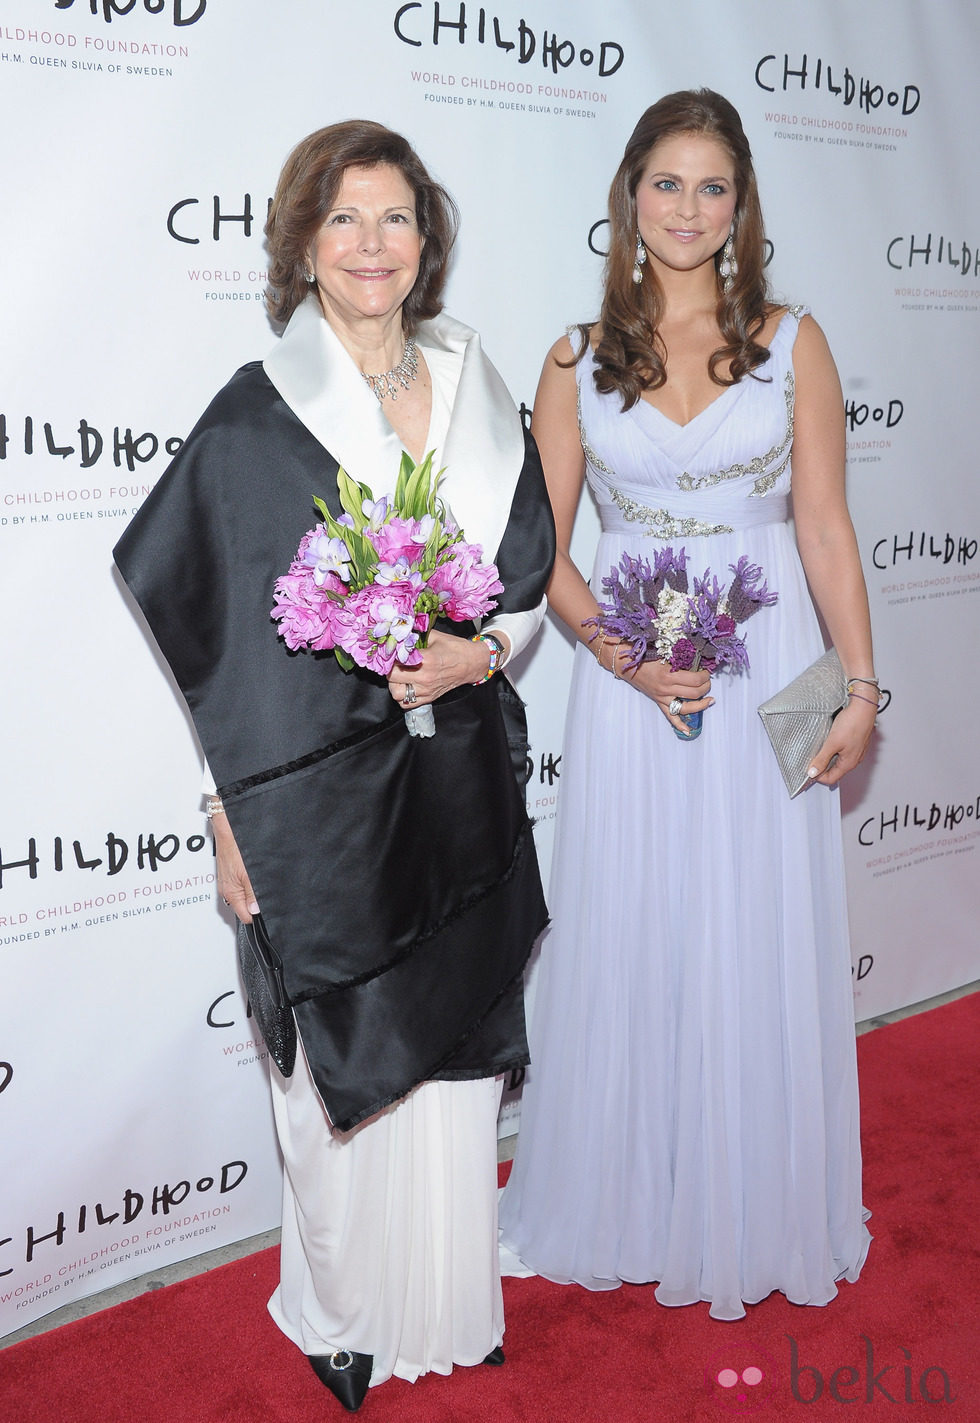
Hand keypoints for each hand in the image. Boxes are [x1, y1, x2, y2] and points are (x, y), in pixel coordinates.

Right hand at [212, 812, 259, 922]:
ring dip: (255, 893)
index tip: (269, 910)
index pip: (246, 917)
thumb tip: (256, 911)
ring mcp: (229, 881)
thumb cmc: (235, 846)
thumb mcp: (249, 873)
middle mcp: (228, 890)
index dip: (259, 916)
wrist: (228, 828)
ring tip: (264, 882)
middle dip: (257, 904)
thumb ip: (254, 894)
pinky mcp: (232, 873)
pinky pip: (243, 884)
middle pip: (245, 907)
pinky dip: (251, 883)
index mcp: (231, 894)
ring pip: (245, 895)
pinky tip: (257, 874)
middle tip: (269, 895)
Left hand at [387, 629, 501, 706]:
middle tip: (392, 663)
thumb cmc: (455, 649)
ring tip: (398, 676)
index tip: (390, 652)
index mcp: (426, 660)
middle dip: (389, 669)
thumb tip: (399, 634)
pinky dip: (403, 696)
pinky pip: (407, 703)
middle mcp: (425, 677)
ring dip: (394, 684)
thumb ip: (415, 635)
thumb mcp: (434, 636)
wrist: (472, 663)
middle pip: (392, 678)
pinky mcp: (429, 698)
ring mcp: (427, 690)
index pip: (395, 661)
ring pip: (397, 694)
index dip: (389, 656)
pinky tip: (406, 685)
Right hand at [613, 650, 713, 736]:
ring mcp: (663, 698)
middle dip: (706, 686)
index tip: (706, 672)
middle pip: (695, 693)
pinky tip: (688, 730)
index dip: (705, 676)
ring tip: (710, 700)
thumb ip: (680, 659)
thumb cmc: (646, 656)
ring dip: (701, 705)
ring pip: (687, 708)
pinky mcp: (659, 703)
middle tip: (707, 681)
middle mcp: (667, 689)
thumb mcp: (664, 655)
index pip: (695, 680)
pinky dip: (679, 725)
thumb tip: (698, 660)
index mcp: (669, 675)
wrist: (628, 665)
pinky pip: (670, 716)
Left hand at [805, 697, 876, 788]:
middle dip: (821, 767)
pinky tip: (828, 741)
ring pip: (838, 760)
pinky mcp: (855, 743)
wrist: (864, 708)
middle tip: (810, 759)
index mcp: (849, 763)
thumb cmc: (852, 723)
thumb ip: (822, 759)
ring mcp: (855, 751)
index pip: (831, 779)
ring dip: (827, 758)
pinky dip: (833, 750)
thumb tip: (813, 773)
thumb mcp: (832, 743)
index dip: (818, 776)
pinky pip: (842, 751)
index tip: (808, 769)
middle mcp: (854, 759)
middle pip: (834, 771)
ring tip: (818, 749)